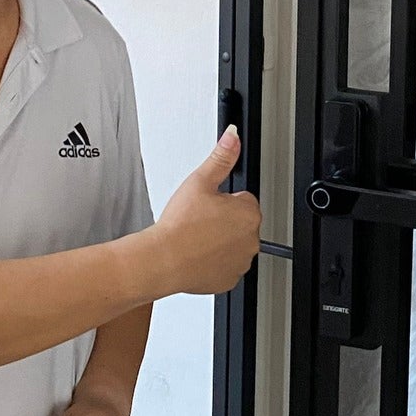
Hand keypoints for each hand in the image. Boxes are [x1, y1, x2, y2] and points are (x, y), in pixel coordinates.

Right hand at [149, 127, 261, 295]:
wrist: (163, 260)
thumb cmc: (180, 224)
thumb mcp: (200, 181)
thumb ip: (221, 156)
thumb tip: (233, 136)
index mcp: (249, 213)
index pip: (243, 200)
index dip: (223, 201)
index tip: (207, 206)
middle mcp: (252, 240)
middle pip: (239, 223)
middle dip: (224, 221)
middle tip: (199, 222)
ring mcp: (242, 262)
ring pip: (232, 245)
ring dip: (219, 241)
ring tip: (196, 238)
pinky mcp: (229, 280)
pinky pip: (225, 266)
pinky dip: (213, 262)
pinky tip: (197, 254)